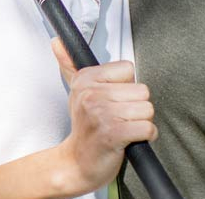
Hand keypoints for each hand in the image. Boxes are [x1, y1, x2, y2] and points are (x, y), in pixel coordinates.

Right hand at [51, 39, 156, 195]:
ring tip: (123, 129)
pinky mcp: (113, 134)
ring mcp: (101, 114)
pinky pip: (148, 128)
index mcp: (85, 79)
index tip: (112, 101)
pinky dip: (145, 137)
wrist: (77, 164)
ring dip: (141, 123)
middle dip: (136, 108)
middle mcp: (91, 94)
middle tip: (118, 119)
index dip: (126, 88)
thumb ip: (69, 64)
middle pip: (142, 90)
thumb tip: (57, 41)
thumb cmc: (84, 129)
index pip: (129, 69)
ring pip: (147, 109)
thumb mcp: (76, 92)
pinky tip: (129, 140)